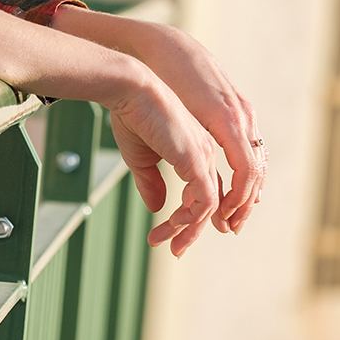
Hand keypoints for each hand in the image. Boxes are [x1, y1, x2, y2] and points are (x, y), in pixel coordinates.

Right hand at [103, 70, 223, 257]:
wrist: (131, 90)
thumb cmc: (133, 116)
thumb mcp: (140, 157)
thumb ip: (150, 183)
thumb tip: (156, 208)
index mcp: (195, 152)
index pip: (201, 192)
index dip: (187, 217)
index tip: (165, 234)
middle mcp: (205, 156)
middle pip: (208, 204)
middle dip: (190, 231)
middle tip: (173, 249)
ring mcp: (204, 158)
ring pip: (207, 207)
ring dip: (188, 230)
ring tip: (167, 244)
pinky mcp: (197, 161)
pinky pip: (203, 201)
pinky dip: (190, 218)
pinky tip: (172, 225)